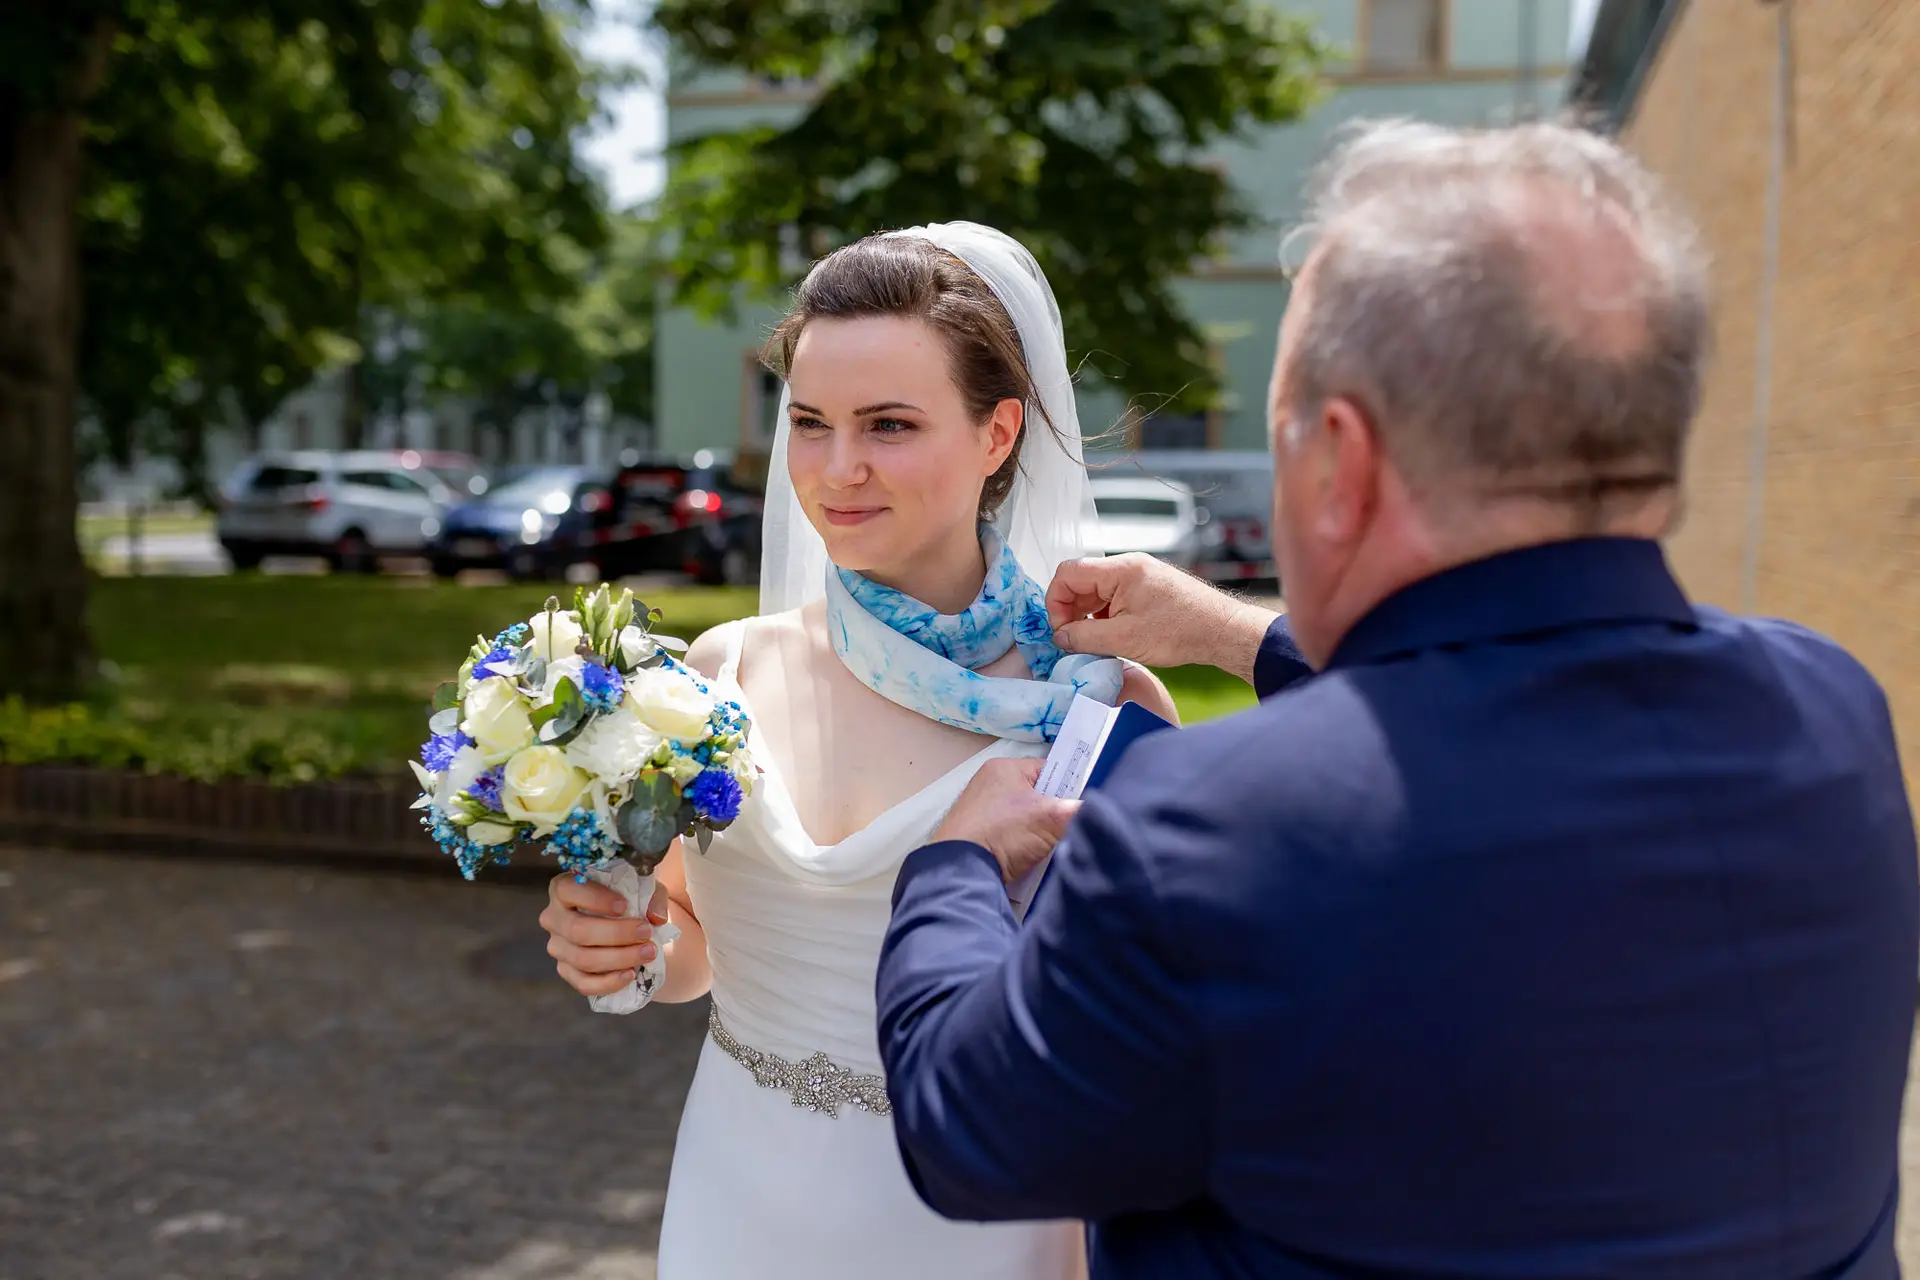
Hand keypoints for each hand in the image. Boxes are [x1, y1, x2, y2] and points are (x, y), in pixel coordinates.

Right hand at [540, 873, 670, 998]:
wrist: (621, 921)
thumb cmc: (627, 897)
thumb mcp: (642, 887)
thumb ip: (651, 897)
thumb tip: (656, 918)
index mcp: (562, 889)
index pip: (569, 890)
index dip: (596, 899)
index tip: (624, 906)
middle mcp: (553, 918)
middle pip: (578, 930)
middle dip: (616, 934)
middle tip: (646, 933)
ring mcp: (557, 947)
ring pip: (582, 959)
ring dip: (619, 958)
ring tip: (648, 953)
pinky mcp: (566, 971)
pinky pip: (583, 984)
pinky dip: (609, 982)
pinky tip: (630, 973)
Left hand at [932, 757, 1078, 883]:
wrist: (962, 870)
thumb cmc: (1003, 832)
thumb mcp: (1051, 817)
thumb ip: (1079, 810)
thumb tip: (1095, 811)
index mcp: (1004, 768)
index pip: (1049, 770)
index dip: (1069, 785)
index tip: (1083, 805)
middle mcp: (989, 784)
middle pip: (1038, 795)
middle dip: (1054, 813)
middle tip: (1067, 829)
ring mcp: (980, 811)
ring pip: (1026, 818)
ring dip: (1039, 833)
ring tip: (1049, 846)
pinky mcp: (976, 835)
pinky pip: (1011, 836)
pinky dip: (1022, 846)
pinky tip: (1029, 858)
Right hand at [1047, 553, 1277, 683]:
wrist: (1221, 631)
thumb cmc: (1181, 631)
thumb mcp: (1124, 639)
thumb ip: (1084, 637)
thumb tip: (1059, 638)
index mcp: (1121, 569)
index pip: (1068, 572)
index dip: (1055, 602)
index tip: (1061, 629)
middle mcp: (1129, 566)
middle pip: (1081, 581)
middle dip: (1071, 611)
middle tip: (1074, 640)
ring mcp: (1139, 576)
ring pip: (1097, 591)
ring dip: (1088, 616)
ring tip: (1094, 642)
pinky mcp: (1148, 588)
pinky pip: (1114, 598)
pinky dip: (1105, 617)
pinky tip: (1112, 637)